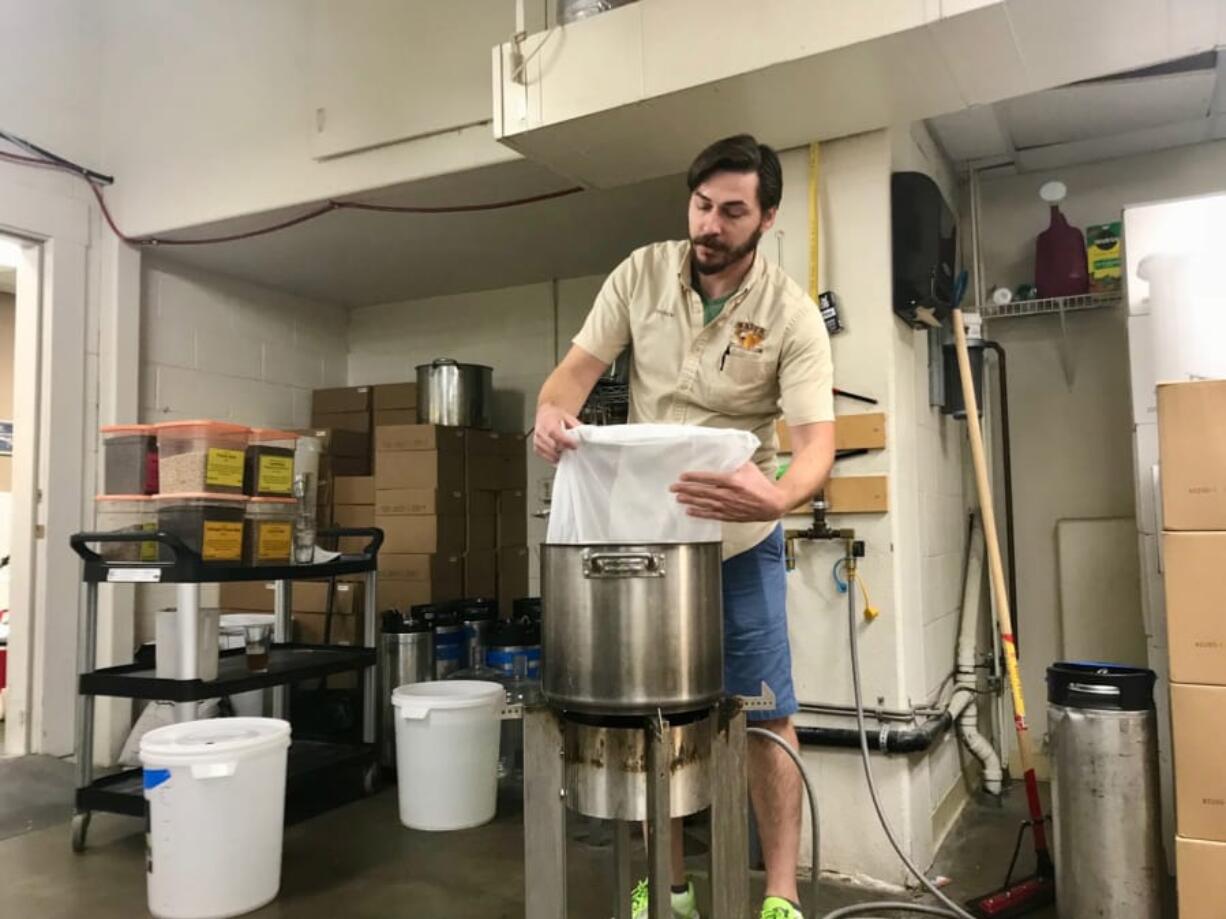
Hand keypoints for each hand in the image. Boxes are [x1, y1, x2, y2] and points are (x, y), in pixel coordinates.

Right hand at [533, 402, 580, 463]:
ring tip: (566, 452)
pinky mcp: (536, 447)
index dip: (566, 441)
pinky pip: (544, 456)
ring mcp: (537, 440)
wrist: (546, 414)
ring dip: (559, 455)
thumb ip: (576, 426)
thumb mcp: (568, 417)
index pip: (556, 434)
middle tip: (571, 449)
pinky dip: (553, 458)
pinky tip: (559, 456)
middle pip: (552, 446)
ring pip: (549, 453)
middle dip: (563, 449)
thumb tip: (586, 435)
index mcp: (548, 422)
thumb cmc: (556, 416)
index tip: (575, 446)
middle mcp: (540, 431)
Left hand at [670, 462, 787, 521]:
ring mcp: (727, 506)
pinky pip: (711, 514)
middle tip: (673, 488)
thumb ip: (735, 462)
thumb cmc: (760, 484)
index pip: (708, 478)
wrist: (772, 504)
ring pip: (704, 503)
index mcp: (732, 481)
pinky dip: (699, 513)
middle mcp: (728, 494)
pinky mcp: (729, 516)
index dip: (694, 477)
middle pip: (702, 491)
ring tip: (678, 498)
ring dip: (689, 500)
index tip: (682, 476)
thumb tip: (723, 455)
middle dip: (686, 489)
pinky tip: (689, 511)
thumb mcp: (749, 468)